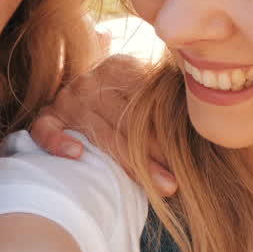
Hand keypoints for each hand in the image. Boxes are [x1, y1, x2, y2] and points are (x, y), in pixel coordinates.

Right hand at [29, 53, 178, 195]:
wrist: (85, 97)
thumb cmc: (125, 107)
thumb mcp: (145, 95)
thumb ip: (166, 102)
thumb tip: (206, 131)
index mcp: (120, 67)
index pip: (145, 101)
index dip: (166, 132)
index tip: (186, 159)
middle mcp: (91, 80)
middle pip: (126, 120)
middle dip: (154, 154)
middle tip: (175, 182)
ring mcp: (67, 98)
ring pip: (98, 132)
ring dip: (127, 161)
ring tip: (157, 184)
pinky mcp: (47, 116)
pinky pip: (46, 129)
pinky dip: (58, 140)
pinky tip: (76, 154)